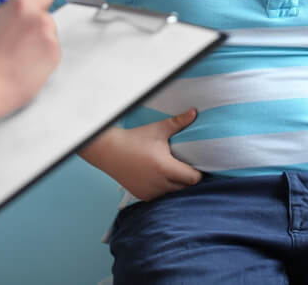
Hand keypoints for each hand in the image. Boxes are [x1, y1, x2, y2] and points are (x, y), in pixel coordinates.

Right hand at [0, 0, 59, 110]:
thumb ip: (1, 15)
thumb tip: (9, 12)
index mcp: (21, 6)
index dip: (37, 2)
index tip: (31, 12)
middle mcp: (38, 18)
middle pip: (46, 18)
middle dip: (36, 28)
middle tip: (19, 43)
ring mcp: (48, 38)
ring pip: (48, 38)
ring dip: (38, 46)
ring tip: (17, 61)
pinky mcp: (54, 57)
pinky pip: (50, 56)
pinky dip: (41, 62)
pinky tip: (23, 70)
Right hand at [81, 109, 202, 201]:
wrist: (109, 151)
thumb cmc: (134, 139)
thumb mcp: (158, 129)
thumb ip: (178, 122)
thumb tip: (194, 112)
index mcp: (165, 168)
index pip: (193, 179)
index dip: (198, 173)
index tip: (197, 165)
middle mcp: (159, 184)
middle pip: (185, 187)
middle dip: (188, 178)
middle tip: (186, 166)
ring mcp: (150, 192)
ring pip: (172, 193)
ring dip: (176, 185)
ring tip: (173, 171)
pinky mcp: (142, 196)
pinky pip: (160, 195)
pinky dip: (163, 189)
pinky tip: (160, 177)